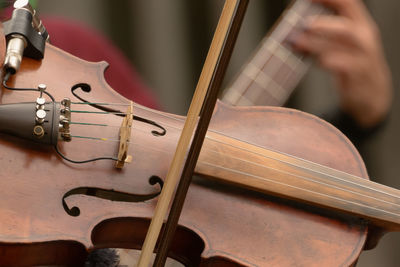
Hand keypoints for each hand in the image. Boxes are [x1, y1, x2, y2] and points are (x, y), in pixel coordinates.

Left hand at [291, 0, 391, 127]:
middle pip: (346, 26)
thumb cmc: (351, 64)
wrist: (371, 94)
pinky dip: (329, 61)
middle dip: (324, 23)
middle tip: (303, 24)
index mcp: (360, 25)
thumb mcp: (342, 46)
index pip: (348, 4)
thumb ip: (324, 36)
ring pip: (343, 45)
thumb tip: (294, 30)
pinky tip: (317, 60)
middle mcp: (364, 38)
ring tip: (298, 42)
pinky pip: (344, 66)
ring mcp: (364, 57)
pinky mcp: (359, 75)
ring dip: (318, 43)